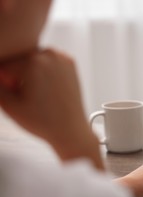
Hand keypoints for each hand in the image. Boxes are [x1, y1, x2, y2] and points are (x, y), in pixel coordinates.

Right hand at [0, 48, 103, 168]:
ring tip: (37, 93)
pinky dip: (43, 71)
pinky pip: (47, 61)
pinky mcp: (70, 62)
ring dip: (29, 72)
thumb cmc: (43, 121)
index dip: (5, 82)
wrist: (71, 129)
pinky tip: (47, 89)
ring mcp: (62, 57)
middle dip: (17, 75)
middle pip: (19, 60)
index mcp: (32, 61)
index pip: (5, 65)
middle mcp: (49, 54)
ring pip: (32, 59)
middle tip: (27, 95)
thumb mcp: (9, 104)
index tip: (15, 94)